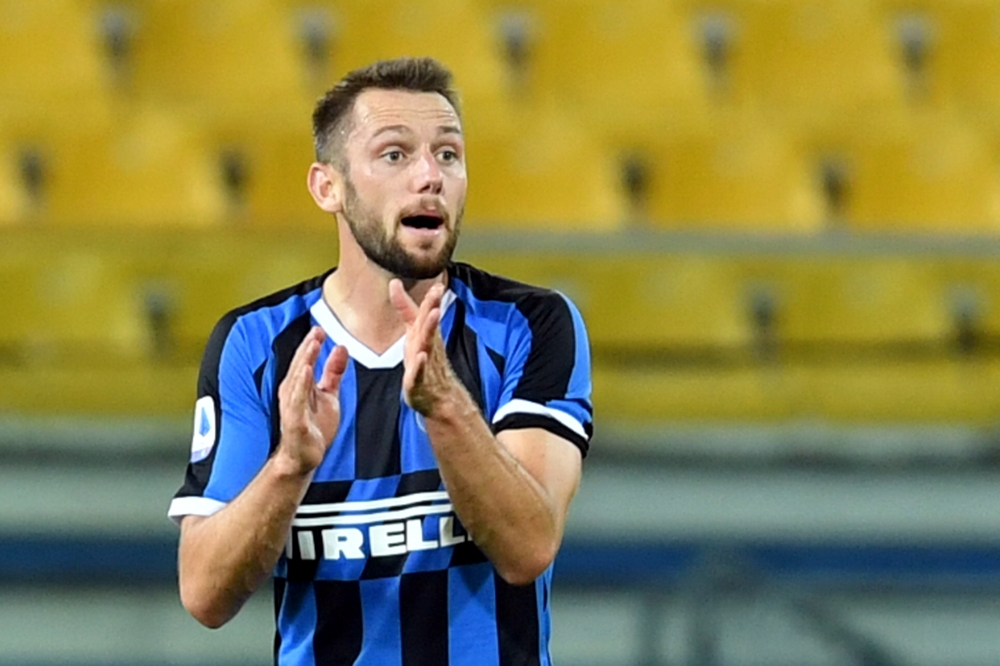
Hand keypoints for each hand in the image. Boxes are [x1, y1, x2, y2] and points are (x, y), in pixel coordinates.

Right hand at [276, 327, 348, 474]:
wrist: (304, 457)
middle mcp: (292, 392)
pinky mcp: (295, 420)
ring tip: (313, 344)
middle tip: (317, 330)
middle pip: (301, 365)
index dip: (312, 344)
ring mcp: (292, 406)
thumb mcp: (329, 395)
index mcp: (299, 385)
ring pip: (298, 379)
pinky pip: (298, 400)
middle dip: (308, 347)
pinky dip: (301, 385)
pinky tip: (307, 371)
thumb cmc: (314, 427)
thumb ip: (333, 373)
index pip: (305, 360)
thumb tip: (340, 348)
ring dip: (305, 360)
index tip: (320, 328)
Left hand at [389, 279, 456, 415]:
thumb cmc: (424, 359)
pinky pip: (419, 371)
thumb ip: (404, 307)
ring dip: (431, 329)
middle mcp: (426, 344)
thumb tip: (395, 282)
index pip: (426, 312)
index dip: (431, 298)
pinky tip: (421, 356)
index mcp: (424, 333)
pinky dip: (420, 364)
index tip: (438, 284)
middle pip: (429, 324)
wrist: (438, 395)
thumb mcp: (412, 330)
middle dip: (432, 307)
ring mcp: (424, 362)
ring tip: (434, 315)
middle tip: (438, 293)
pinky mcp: (418, 380)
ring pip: (428, 343)